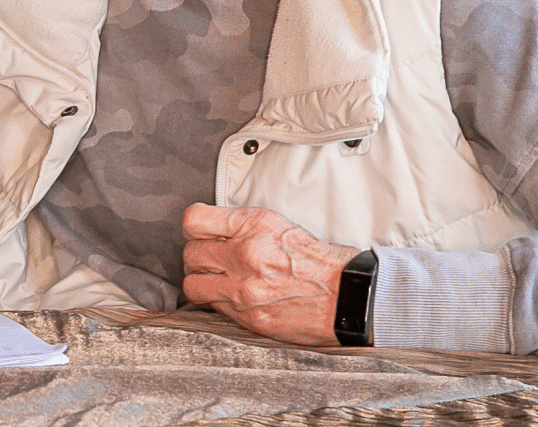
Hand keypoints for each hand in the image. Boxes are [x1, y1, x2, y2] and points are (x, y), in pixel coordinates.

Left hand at [180, 203, 363, 346]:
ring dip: (202, 282)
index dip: (194, 227)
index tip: (201, 233)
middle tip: (213, 260)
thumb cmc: (317, 261)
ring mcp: (243, 289)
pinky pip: (214, 308)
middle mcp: (245, 255)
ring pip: (193, 285)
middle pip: (190, 254)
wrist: (346, 296)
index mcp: (254, 226)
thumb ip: (243, 226)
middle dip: (199, 257)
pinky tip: (234, 298)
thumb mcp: (280, 225)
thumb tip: (213, 229)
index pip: (194, 220)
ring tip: (217, 281)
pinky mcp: (247, 317)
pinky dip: (219, 303)